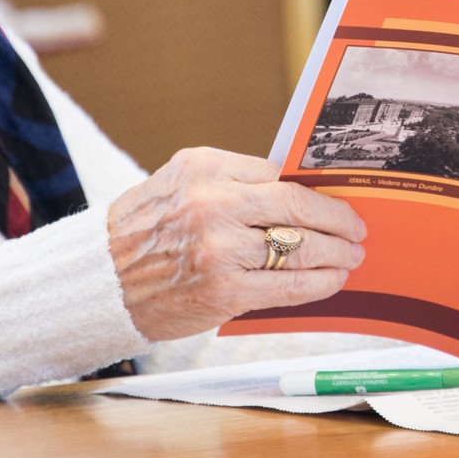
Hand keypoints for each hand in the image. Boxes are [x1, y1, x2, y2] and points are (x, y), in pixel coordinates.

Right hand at [107, 148, 368, 341]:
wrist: (101, 282)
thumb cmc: (144, 231)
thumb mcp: (180, 184)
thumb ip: (232, 183)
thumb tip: (297, 192)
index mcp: (204, 167)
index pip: (279, 174)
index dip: (317, 190)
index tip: (338, 197)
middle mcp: (214, 203)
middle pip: (298, 206)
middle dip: (338, 220)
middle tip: (358, 228)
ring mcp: (220, 248)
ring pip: (300, 248)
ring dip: (336, 253)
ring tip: (351, 256)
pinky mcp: (225, 290)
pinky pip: (288, 285)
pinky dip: (319, 283)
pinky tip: (333, 280)